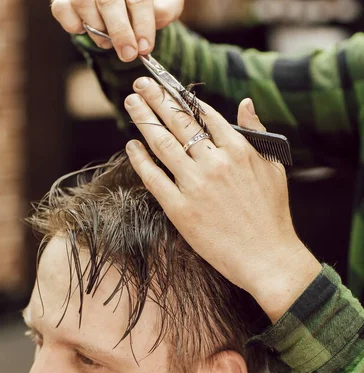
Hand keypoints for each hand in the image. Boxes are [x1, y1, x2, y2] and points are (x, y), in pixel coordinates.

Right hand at [51, 0, 183, 61]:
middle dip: (120, 33)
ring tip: (110, 42)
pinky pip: (64, 12)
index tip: (145, 48)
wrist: (124, 3)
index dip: (142, 24)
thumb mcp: (163, 2)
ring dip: (99, 32)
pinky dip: (76, 27)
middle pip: (108, 1)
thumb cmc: (145, 2)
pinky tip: (88, 29)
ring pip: (84, 5)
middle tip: (129, 55)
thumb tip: (158, 18)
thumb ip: (164, 9)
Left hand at [124, 78, 321, 321]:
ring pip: (162, 144)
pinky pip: (154, 178)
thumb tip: (244, 102)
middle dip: (156, 98)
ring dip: (144, 119)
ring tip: (131, 102)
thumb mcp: (273, 166)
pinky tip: (131, 145)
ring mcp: (196, 186)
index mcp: (238, 149)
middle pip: (178, 122)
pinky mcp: (181, 210)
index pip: (203, 114)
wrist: (267, 257)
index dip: (181, 95)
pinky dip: (140, 159)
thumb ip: (257, 132)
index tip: (166, 83)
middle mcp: (215, 162)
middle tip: (139, 83)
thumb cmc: (272, 215)